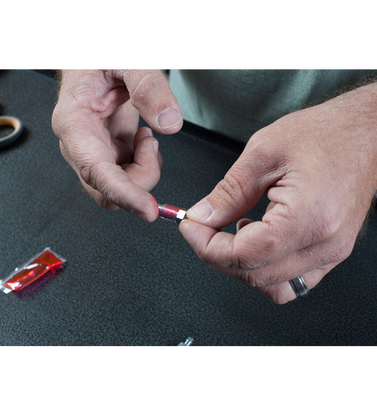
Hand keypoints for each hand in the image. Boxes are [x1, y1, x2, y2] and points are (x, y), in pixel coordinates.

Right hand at [52, 67, 181, 221]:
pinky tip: (144, 140)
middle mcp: (80, 144)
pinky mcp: (108, 153)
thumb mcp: (127, 61)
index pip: (95, 172)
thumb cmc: (99, 59)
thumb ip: (148, 87)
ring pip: (121, 186)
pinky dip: (146, 165)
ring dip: (144, 169)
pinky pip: (129, 176)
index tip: (148, 209)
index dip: (123, 194)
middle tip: (151, 143)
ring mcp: (94, 151)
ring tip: (146, 134)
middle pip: (108, 189)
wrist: (93, 60)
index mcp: (74, 123)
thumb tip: (168, 124)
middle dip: (140, 178)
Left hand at [180, 83, 376, 303]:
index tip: (191, 228)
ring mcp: (331, 252)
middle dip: (216, 256)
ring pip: (272, 286)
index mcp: (308, 217)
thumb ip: (228, 192)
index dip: (207, 246)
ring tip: (232, 233)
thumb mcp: (264, 153)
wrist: (366, 133)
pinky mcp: (331, 251)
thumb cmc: (326, 134)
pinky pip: (291, 280)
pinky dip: (264, 268)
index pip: (245, 255)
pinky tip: (257, 239)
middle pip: (255, 275)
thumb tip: (202, 216)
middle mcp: (324, 244)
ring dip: (241, 266)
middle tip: (202, 228)